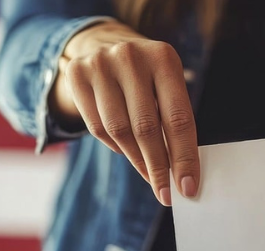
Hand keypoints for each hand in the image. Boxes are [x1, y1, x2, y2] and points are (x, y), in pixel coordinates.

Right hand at [52, 21, 199, 206]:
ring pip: (119, 130)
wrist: (102, 44)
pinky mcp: (77, 75)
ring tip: (149, 174)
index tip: (187, 186)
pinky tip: (126, 150)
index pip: (178, 118)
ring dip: (136, 160)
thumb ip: (174, 120)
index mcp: (164, 58)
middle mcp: (131, 57)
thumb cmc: (146, 76)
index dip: (184, 156)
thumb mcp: (166, 84)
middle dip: (158, 166)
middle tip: (165, 192)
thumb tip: (181, 172)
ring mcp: (100, 64)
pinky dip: (115, 146)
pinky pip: (97, 127)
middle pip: (146, 127)